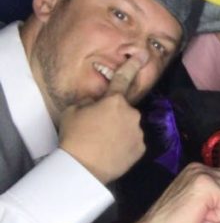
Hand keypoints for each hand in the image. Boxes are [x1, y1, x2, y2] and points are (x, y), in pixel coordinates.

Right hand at [58, 57, 146, 182]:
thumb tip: (96, 101)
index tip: (142, 54)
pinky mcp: (141, 148)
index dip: (132, 65)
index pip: (123, 78)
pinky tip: (112, 151)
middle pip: (124, 110)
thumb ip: (89, 101)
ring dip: (120, 131)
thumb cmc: (75, 136)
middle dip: (114, 115)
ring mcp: (138, 132)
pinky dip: (125, 145)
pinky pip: (133, 142)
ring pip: (130, 126)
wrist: (83, 167)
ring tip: (103, 143)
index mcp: (114, 101)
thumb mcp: (73, 110)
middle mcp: (131, 113)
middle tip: (97, 128)